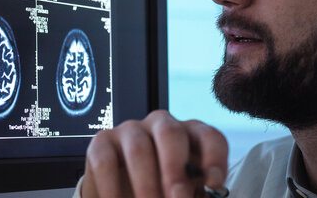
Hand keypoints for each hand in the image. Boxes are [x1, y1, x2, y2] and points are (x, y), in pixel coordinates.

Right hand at [81, 110, 227, 197]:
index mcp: (189, 135)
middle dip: (175, 169)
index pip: (208, 136)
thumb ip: (193, 192)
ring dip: (145, 183)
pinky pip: (106, 160)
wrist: (122, 192)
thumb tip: (206, 195)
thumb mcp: (183, 192)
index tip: (214, 184)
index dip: (214, 157)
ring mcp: (130, 130)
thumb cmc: (162, 190)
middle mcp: (161, 125)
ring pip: (138, 147)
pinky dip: (112, 187)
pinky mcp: (103, 141)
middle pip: (171, 133)